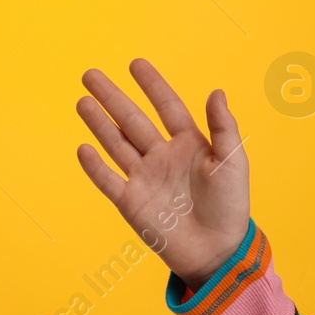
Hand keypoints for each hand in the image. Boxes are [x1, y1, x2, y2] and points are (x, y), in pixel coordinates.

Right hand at [76, 58, 250, 293]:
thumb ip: (223, 127)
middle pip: (132, 120)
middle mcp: (162, 156)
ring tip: (82, 101)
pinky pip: (109, 181)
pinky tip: (83, 147)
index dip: (152, 85)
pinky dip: (95, 167)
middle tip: (90, 74)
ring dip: (99, 123)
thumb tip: (217, 91)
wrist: (218, 251)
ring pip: (116, 144)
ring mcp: (145, 178)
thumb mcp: (232, 162)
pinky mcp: (132, 203)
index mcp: (189, 143)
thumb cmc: (230, 206)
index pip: (166, 106)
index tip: (135, 64)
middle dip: (112, 97)